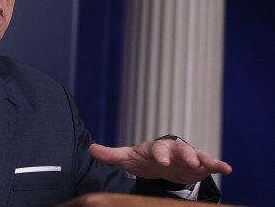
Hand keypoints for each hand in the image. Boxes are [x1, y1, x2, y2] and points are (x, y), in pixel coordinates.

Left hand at [89, 139, 231, 184]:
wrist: (160, 161)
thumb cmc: (144, 158)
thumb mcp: (128, 157)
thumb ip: (111, 154)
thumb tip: (90, 149)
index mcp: (156, 148)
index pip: (157, 148)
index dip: (159, 153)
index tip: (160, 160)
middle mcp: (173, 150)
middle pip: (181, 149)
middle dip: (186, 155)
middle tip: (191, 162)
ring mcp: (188, 157)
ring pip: (197, 155)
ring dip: (203, 159)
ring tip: (211, 165)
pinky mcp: (199, 166)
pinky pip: (210, 163)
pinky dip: (218, 164)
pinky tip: (228, 169)